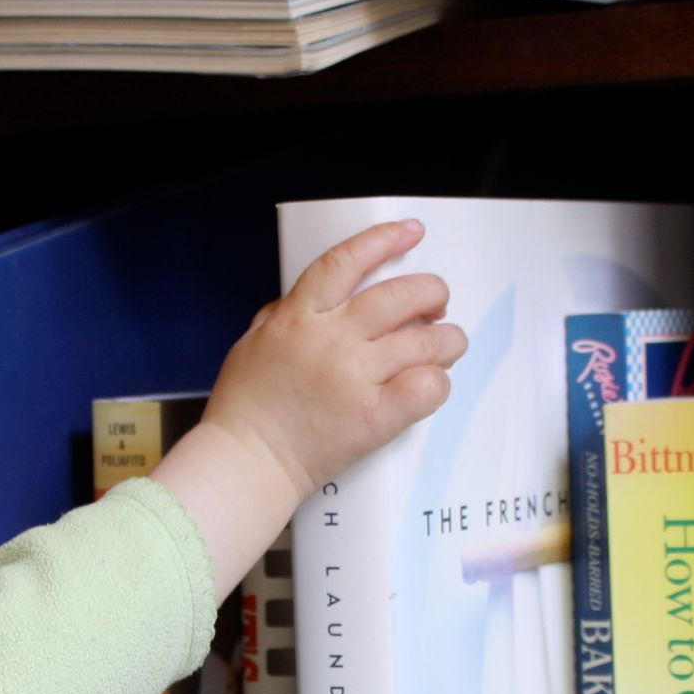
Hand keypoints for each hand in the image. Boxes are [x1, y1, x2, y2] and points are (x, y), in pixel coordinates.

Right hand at [196, 218, 465, 496]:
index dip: (385, 239)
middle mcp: (332, 341)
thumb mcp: (252, 343)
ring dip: (447, 338)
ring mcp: (355, 379)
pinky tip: (432, 383)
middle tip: (438, 302)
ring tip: (447, 344)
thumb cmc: (246, 409)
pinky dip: (437, 382)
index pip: (347, 261)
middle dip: (432, 292)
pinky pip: (426, 387)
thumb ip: (285, 314)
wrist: (247, 462)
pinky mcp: (373, 418)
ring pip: (425, 340)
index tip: (411, 232)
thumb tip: (315, 297)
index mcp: (299, 317)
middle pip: (401, 296)